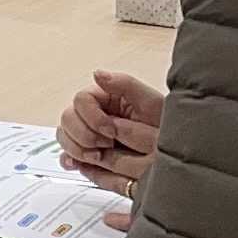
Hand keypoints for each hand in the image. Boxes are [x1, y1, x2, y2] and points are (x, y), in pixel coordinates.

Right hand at [59, 69, 165, 196]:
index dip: (92, 116)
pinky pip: (68, 155)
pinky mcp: (88, 153)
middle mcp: (94, 114)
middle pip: (68, 118)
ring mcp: (89, 134)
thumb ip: (125, 84)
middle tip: (104, 145)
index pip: (81, 100)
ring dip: (77, 148)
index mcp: (105, 98)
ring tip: (97, 156)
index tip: (110, 130)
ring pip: (65, 136)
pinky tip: (78, 163)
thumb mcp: (151, 103)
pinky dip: (70, 160)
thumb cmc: (165, 126)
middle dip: (83, 134)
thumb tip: (98, 74)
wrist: (172, 154)